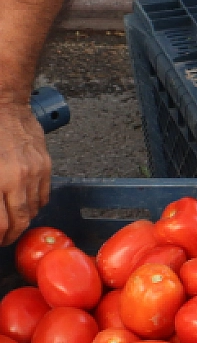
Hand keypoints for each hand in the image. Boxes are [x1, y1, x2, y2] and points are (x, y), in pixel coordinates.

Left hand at [0, 102, 51, 245]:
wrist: (2, 103)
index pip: (0, 222)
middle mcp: (17, 180)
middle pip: (20, 220)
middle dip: (11, 234)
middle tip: (4, 239)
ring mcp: (34, 173)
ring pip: (33, 209)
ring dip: (22, 218)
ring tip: (13, 219)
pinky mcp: (45, 165)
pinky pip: (43, 194)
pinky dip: (35, 203)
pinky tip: (25, 203)